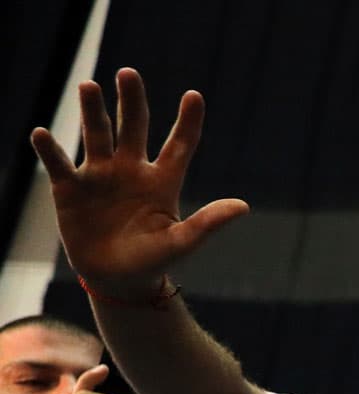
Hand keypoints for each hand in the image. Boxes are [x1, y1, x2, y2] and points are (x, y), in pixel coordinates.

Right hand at [29, 68, 249, 299]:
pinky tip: (41, 133)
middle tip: (128, 74)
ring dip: (92, 111)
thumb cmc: (153, 260)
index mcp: (163, 180)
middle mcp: (131, 169)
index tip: (194, 95)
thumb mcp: (182, 242)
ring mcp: (100, 175)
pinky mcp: (70, 188)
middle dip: (130, 100)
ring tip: (89, 86)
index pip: (179, 145)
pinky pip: (58, 163)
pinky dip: (49, 149)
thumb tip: (243, 207)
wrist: (117, 279)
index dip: (188, 121)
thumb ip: (208, 223)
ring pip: (97, 134)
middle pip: (133, 126)